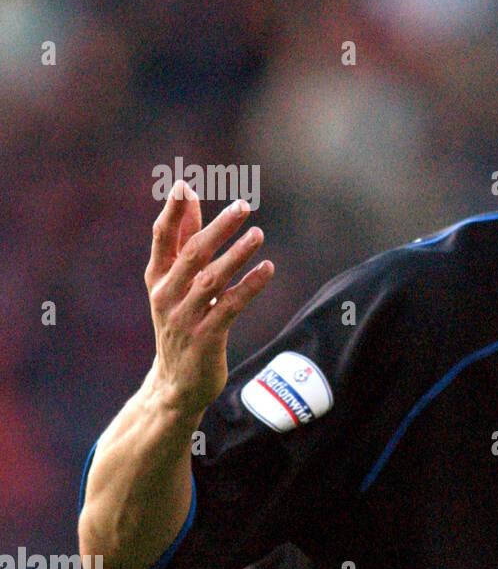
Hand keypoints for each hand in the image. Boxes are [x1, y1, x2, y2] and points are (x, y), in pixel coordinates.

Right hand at [144, 180, 273, 416]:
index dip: (172, 212)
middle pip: (192, 254)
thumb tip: (187, 194)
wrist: (176, 382)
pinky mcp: (206, 337)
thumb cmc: (180, 323)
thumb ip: (183, 240)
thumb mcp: (175, 283)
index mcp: (157, 278)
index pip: (162, 238)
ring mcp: (184, 317)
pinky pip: (230, 306)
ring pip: (211, 279)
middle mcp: (166, 295)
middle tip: (242, 206)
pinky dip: (250, 286)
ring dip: (237, 255)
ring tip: (258, 233)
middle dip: (217, 228)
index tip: (184, 185)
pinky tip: (268, 268)